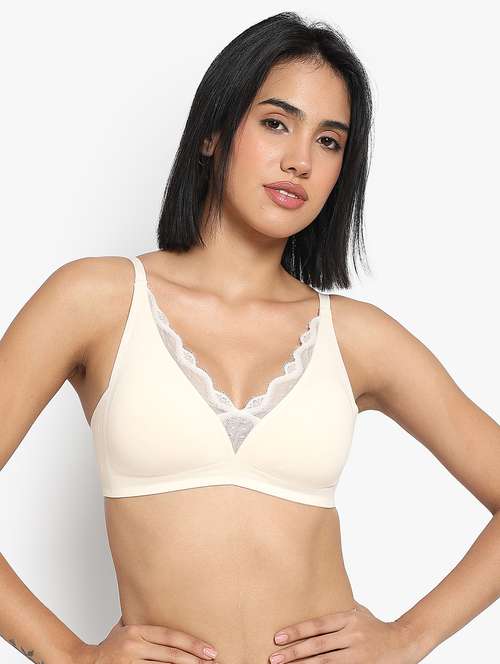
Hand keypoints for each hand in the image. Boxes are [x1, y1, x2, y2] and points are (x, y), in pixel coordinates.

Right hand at [75, 615, 219, 663]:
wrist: (83, 663)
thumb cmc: (109, 646)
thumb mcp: (123, 628)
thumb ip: (141, 621)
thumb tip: (160, 607)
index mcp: (136, 631)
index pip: (170, 637)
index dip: (191, 643)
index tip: (209, 649)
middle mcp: (134, 647)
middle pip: (170, 655)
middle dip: (194, 659)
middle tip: (212, 661)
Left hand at [268, 600, 417, 663]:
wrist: (405, 643)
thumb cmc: (376, 627)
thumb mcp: (359, 612)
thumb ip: (340, 609)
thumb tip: (316, 595)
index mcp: (348, 618)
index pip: (317, 625)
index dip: (297, 631)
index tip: (278, 637)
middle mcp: (352, 635)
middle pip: (318, 646)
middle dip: (294, 653)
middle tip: (274, 658)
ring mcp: (358, 654)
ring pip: (325, 663)